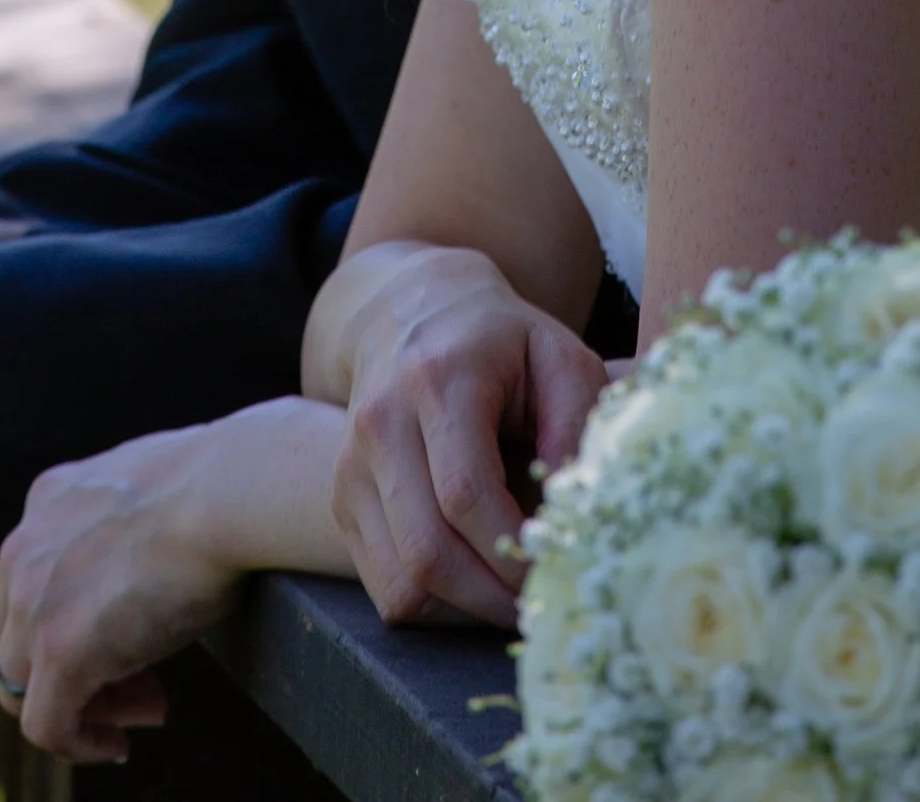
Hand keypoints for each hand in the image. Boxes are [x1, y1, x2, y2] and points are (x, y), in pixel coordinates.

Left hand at [0, 422, 259, 763]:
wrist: (229, 495)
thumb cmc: (217, 489)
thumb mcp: (146, 492)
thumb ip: (121, 525)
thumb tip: (144, 562)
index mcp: (48, 501)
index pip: (34, 584)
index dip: (79, 623)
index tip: (133, 639)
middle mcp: (25, 548)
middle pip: (19, 637)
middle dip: (77, 669)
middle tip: (141, 684)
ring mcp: (34, 601)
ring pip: (23, 686)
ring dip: (84, 705)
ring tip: (144, 707)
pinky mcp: (58, 649)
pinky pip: (46, 725)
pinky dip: (79, 744)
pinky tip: (117, 744)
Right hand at [322, 243, 607, 627]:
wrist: (411, 308)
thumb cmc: (500, 340)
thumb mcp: (557, 354)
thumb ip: (576, 421)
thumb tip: (570, 508)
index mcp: (437, 379)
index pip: (465, 493)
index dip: (512, 550)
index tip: (556, 569)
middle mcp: (381, 423)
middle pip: (428, 550)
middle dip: (492, 597)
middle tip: (540, 603)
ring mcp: (351, 465)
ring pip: (401, 582)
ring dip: (463, 611)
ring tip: (510, 598)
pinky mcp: (343, 498)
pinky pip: (384, 584)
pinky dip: (433, 604)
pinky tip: (472, 583)